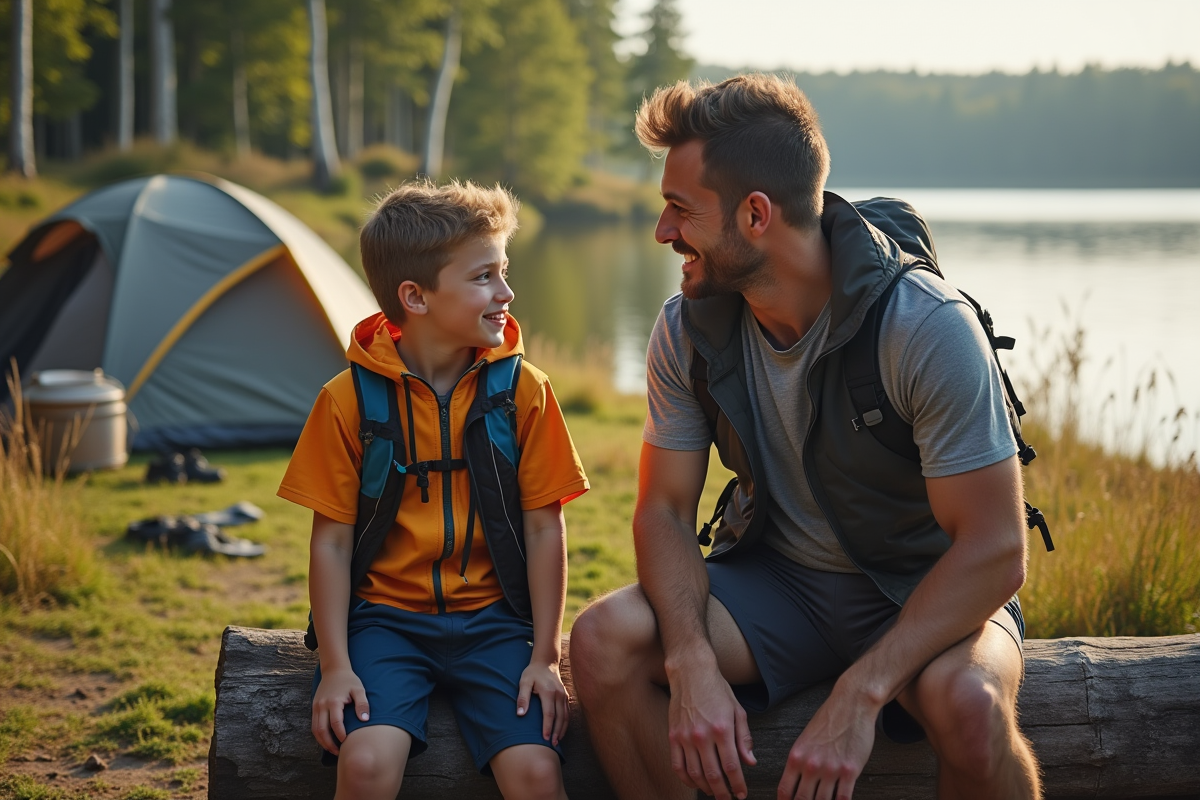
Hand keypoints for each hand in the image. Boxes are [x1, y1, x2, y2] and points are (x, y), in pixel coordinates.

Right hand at [311, 666, 368, 754]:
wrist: (334, 670)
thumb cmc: (349, 681)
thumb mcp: (359, 689)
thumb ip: (362, 704)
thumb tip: (364, 720)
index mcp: (334, 701)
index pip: (335, 723)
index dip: (340, 735)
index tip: (347, 742)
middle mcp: (322, 705)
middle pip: (321, 730)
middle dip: (329, 744)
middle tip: (338, 752)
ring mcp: (316, 707)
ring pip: (315, 730)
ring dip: (322, 742)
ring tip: (332, 750)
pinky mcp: (314, 708)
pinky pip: (314, 725)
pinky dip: (319, 735)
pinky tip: (327, 740)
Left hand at [517, 660, 569, 745]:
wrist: (545, 662)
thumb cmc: (532, 673)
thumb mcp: (524, 682)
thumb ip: (522, 698)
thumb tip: (520, 714)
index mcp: (548, 692)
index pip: (549, 714)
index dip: (548, 727)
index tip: (545, 738)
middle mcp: (559, 694)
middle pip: (560, 717)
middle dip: (556, 732)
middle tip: (552, 745)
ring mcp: (563, 695)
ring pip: (566, 716)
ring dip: (562, 729)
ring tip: (557, 741)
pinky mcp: (565, 696)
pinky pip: (567, 712)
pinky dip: (565, 723)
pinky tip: (561, 730)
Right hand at [668, 667, 755, 799]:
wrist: (691, 672)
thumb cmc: (717, 690)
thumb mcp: (737, 711)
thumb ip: (744, 739)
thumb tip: (750, 762)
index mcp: (722, 729)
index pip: (732, 767)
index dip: (738, 785)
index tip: (741, 794)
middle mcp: (702, 736)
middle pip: (713, 775)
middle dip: (722, 792)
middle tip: (728, 799)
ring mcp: (685, 737)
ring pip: (695, 774)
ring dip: (705, 788)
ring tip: (713, 792)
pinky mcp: (673, 736)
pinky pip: (677, 765)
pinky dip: (686, 780)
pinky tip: (694, 783)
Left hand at [777, 688, 877, 799]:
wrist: (851, 705)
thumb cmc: (828, 720)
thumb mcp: (805, 740)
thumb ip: (799, 761)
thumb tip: (796, 783)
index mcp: (796, 757)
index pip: (785, 790)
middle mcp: (811, 765)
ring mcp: (831, 769)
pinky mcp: (850, 771)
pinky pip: (843, 798)